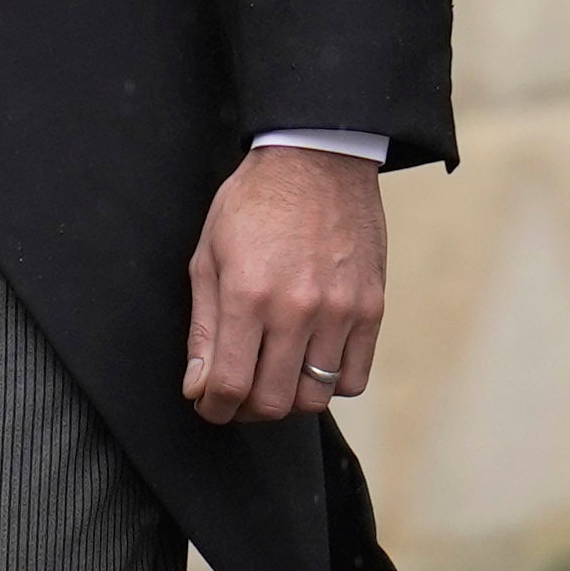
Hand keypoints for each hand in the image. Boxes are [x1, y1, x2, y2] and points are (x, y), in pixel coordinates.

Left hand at [184, 148, 386, 424]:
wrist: (317, 160)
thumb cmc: (254, 203)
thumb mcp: (209, 257)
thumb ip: (203, 328)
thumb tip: (198, 387)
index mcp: (248, 295)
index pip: (229, 385)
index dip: (213, 408)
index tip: (209, 405)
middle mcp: (296, 309)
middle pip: (272, 402)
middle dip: (245, 410)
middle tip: (238, 395)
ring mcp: (339, 311)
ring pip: (314, 398)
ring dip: (288, 399)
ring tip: (275, 377)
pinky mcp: (371, 308)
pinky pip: (353, 378)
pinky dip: (329, 383)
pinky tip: (311, 362)